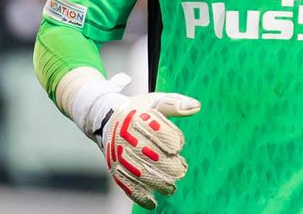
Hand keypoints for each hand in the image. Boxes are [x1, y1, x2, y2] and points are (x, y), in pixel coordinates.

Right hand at [58, 69, 200, 208]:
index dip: (167, 138)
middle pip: (146, 152)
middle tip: (181, 170)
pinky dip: (138, 194)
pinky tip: (152, 203)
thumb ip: (175, 104)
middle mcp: (124, 135)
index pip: (153, 129)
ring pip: (136, 171)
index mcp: (136, 115)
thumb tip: (196, 106)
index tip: (178, 145)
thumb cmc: (138, 109)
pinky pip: (125, 182)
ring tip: (171, 188)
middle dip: (165, 164)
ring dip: (155, 181)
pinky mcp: (114, 166)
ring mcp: (118, 152)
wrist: (106, 117)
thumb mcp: (155, 100)